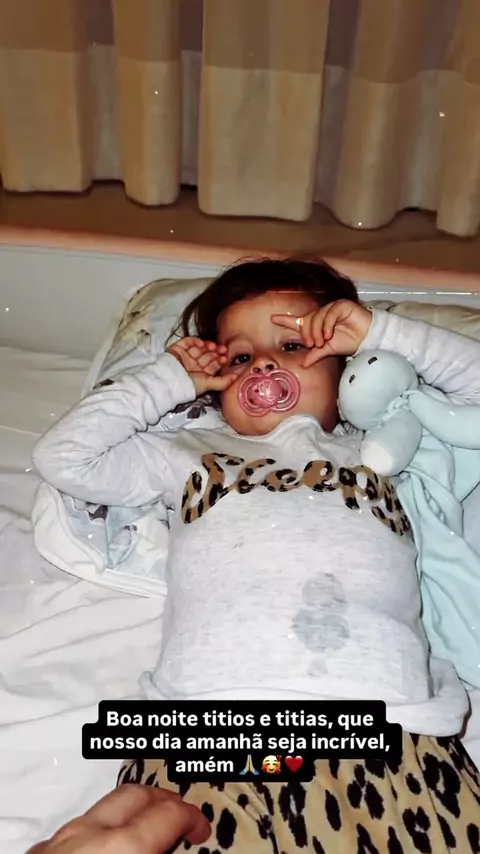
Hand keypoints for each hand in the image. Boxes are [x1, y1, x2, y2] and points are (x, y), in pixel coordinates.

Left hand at [27, 784, 210, 853]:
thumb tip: (172, 852)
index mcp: (121, 848)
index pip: (166, 814)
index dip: (190, 818)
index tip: (200, 830)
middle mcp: (87, 836)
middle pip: (134, 796)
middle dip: (162, 800)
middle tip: (180, 817)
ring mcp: (57, 844)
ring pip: (100, 810)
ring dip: (129, 815)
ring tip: (146, 835)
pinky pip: (75, 833)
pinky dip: (99, 834)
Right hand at [167, 337, 234, 394]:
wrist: (170, 380)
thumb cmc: (188, 385)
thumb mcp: (208, 385)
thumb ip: (223, 382)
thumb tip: (237, 377)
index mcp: (202, 374)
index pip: (214, 365)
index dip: (220, 360)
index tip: (226, 358)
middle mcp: (195, 365)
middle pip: (208, 355)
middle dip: (216, 352)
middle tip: (223, 349)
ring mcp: (186, 357)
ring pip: (200, 348)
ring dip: (208, 345)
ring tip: (213, 346)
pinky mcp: (178, 349)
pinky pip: (188, 342)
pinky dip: (195, 341)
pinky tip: (201, 342)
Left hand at [272, 300, 371, 366]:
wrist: (367, 338)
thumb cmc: (349, 342)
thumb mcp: (329, 350)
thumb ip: (315, 354)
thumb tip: (303, 364)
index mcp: (317, 324)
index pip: (299, 320)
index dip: (286, 319)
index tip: (273, 318)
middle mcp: (322, 314)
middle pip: (306, 320)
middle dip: (306, 333)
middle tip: (312, 344)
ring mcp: (332, 309)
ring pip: (316, 316)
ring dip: (316, 331)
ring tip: (321, 341)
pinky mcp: (342, 306)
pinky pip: (329, 313)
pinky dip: (326, 325)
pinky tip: (328, 334)